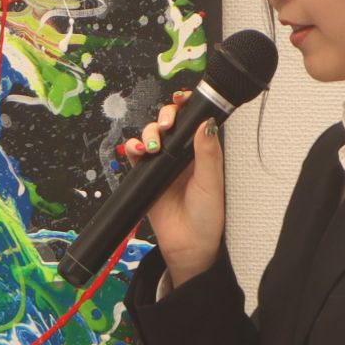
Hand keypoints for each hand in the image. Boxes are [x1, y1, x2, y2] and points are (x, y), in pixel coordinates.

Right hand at [117, 89, 225, 282]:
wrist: (188, 245)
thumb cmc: (207, 216)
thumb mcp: (211, 182)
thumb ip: (207, 153)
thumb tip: (206, 123)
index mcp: (202, 152)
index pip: (193, 120)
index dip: (187, 106)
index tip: (182, 99)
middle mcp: (181, 154)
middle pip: (169, 123)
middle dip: (164, 116)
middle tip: (165, 126)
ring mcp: (162, 164)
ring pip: (150, 135)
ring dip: (148, 132)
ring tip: (151, 145)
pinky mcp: (145, 175)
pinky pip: (135, 155)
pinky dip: (132, 147)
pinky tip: (137, 150)